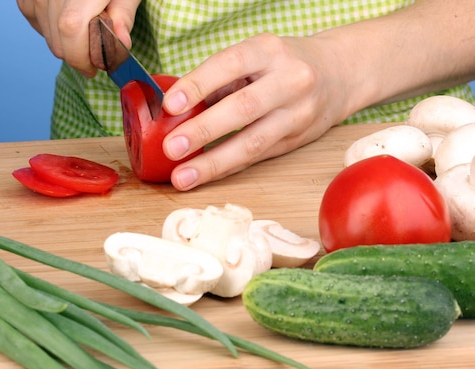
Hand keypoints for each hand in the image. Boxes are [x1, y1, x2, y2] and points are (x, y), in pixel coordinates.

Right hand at [16, 0, 140, 75]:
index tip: (95, 68)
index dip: (82, 57)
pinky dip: (49, 29)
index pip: (71, 30)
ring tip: (84, 33)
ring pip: (46, 34)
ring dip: (65, 43)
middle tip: (94, 56)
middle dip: (77, 55)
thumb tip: (121, 44)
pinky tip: (64, 22)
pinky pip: (33, 20)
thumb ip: (124, 15)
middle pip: (57, 38)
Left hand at [161, 33, 353, 190]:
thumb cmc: (282, 63)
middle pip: (243, 108)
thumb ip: (219, 79)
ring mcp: (297, 113)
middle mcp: (289, 80)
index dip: (198, 85)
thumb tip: (173, 110)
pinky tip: (204, 176)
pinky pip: (257, 157)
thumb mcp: (254, 56)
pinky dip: (227, 168)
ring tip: (182, 176)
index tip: (170, 105)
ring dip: (213, 162)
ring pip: (253, 142)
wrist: (339, 74)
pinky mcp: (296, 140)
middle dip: (204, 130)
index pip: (230, 64)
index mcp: (269, 51)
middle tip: (171, 147)